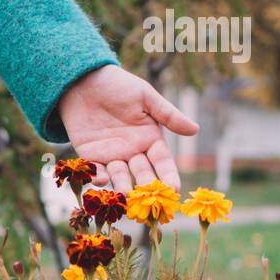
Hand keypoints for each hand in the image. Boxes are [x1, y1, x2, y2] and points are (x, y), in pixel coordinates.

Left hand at [57, 65, 198, 193]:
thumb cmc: (118, 86)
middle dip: (146, 186)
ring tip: (125, 194)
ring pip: (120, 176)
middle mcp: (132, 151)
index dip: (168, 176)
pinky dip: (98, 177)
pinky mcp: (89, 155)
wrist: (84, 80)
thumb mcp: (145, 97)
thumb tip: (195, 130)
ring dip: (122, 186)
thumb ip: (167, 114)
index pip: (162, 162)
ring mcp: (111, 155)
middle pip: (142, 173)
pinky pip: (95, 170)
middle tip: (149, 198)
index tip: (174, 190)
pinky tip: (102, 180)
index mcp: (150, 138)